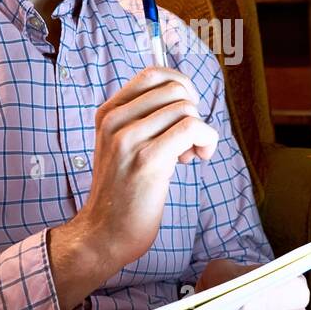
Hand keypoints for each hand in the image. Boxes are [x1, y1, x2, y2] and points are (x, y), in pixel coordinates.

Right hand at [65, 67, 218, 270]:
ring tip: (187, 155)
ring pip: (186, 108)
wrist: (103, 234)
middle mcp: (114, 121)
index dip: (181, 89)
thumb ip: (144, 121)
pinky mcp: (147, 160)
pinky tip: (199, 157)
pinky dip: (207, 139)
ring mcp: (128, 139)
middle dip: (193, 110)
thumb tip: (185, 98)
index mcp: (108, 113)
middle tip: (187, 141)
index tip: (185, 115)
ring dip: (200, 130)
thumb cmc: (122, 193)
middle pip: (174, 89)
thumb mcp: (122, 147)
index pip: (153, 74)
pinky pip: (191, 128)